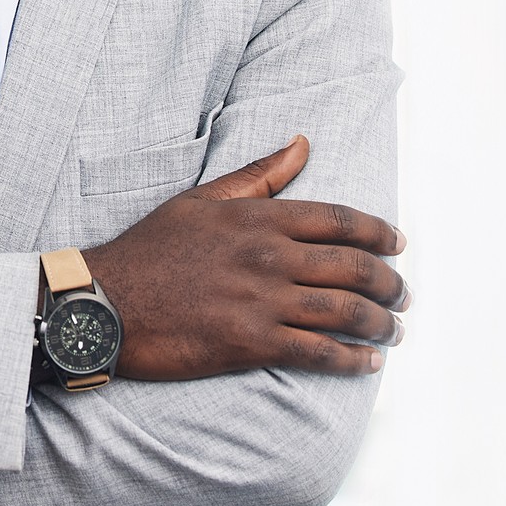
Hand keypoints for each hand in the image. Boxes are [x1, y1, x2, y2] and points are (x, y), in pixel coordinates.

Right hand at [81, 134, 408, 380]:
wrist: (103, 302)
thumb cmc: (148, 250)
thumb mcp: (200, 201)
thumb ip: (257, 175)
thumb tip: (303, 144)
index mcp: (257, 218)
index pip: (340, 221)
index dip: (380, 233)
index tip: (399, 244)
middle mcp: (267, 257)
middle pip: (355, 268)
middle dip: (391, 284)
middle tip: (402, 295)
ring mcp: (261, 301)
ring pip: (347, 312)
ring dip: (382, 323)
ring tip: (393, 330)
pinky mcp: (251, 343)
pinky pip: (320, 353)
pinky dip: (354, 360)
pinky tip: (368, 362)